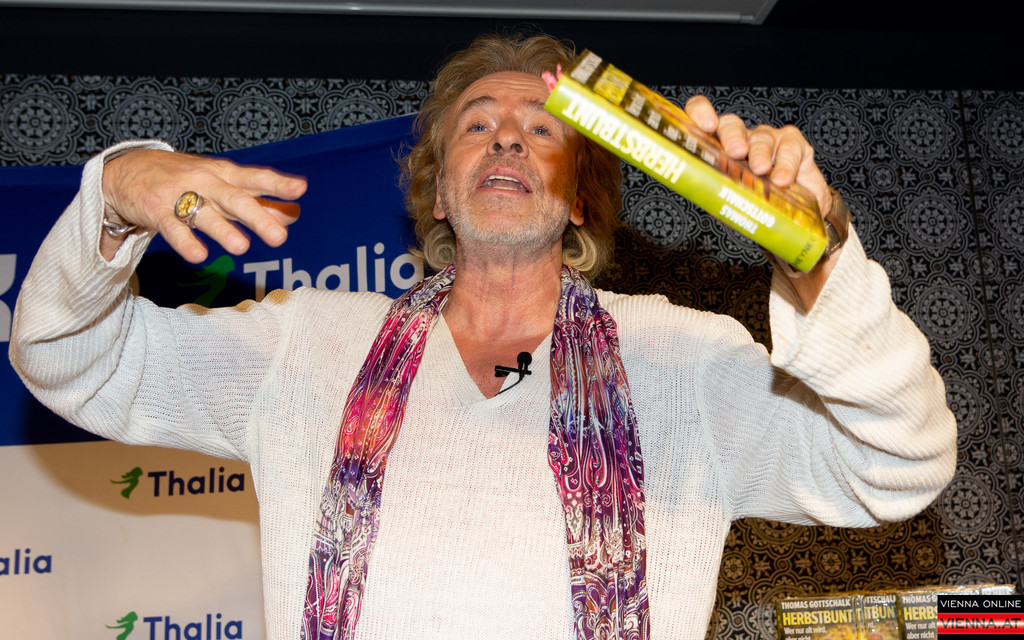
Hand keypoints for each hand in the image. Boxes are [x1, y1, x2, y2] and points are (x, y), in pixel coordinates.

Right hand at [101, 149, 307, 262]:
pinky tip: (199, 256)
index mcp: (224, 174)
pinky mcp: (157, 211)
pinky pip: (173, 228)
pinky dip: (186, 242)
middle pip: (235, 199)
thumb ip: (256, 201)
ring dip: (223, 230)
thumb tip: (292, 214)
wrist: (126, 170)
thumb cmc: (184, 179)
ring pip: (205, 214)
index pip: (254, 178)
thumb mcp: (221, 184)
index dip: (277, 184)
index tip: (299, 189)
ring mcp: (180, 195)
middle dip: (258, 217)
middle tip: (279, 237)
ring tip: (241, 247)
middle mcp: (205, 182)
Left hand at [683, 95, 833, 218]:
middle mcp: (742, 140)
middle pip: (731, 126)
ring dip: (760, 152)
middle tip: (736, 153)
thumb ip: (720, 199)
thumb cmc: (754, 205)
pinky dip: (787, 164)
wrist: (791, 215)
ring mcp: (769, 140)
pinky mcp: (795, 146)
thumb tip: (709, 204)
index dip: (701, 113)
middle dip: (732, 137)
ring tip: (760, 169)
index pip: (701, 117)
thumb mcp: (732, 204)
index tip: (706, 126)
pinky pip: (791, 147)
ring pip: (761, 138)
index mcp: (719, 149)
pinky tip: (782, 178)